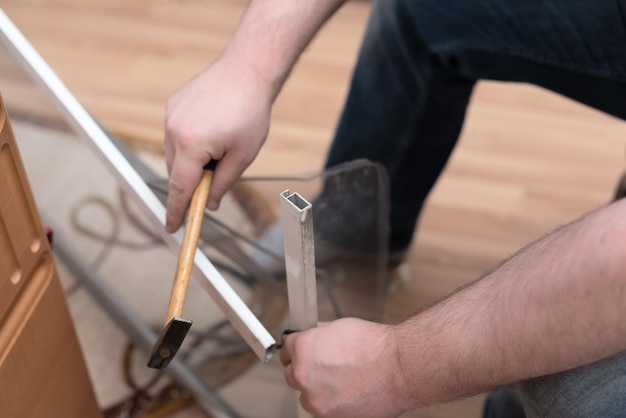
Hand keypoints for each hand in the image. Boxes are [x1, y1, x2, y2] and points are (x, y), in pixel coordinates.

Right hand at [164, 58, 271, 231]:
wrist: (246, 71)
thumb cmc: (250, 113)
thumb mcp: (243, 156)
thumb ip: (223, 183)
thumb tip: (210, 203)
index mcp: (191, 146)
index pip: (180, 189)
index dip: (176, 211)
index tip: (171, 227)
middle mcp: (174, 131)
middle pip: (177, 172)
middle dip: (193, 182)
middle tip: (216, 177)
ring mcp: (171, 116)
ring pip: (175, 154)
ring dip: (192, 161)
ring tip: (221, 145)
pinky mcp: (173, 105)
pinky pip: (176, 135)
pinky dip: (189, 143)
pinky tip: (211, 132)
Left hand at [280, 318, 410, 417]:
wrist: (400, 368)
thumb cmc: (375, 346)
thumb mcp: (339, 327)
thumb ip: (318, 334)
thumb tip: (311, 335)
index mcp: (303, 349)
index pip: (285, 348)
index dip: (297, 347)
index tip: (302, 350)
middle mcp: (303, 376)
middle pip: (291, 373)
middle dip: (305, 369)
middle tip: (326, 365)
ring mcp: (315, 400)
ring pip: (307, 395)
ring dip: (318, 388)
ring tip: (343, 379)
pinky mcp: (329, 417)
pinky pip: (323, 409)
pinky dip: (332, 402)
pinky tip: (349, 391)